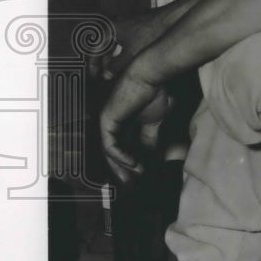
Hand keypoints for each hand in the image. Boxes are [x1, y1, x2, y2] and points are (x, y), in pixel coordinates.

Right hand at [88, 10, 165, 81]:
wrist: (170, 20)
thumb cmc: (150, 35)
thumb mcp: (130, 55)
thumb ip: (116, 66)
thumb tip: (106, 75)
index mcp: (110, 29)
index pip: (94, 47)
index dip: (93, 64)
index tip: (94, 75)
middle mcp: (116, 24)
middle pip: (103, 44)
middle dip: (102, 61)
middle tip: (101, 73)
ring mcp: (127, 24)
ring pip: (113, 42)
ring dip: (111, 57)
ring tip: (113, 70)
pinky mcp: (137, 26)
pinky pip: (123, 40)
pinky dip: (121, 51)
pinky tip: (128, 60)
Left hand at [99, 62, 172, 182]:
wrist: (151, 75)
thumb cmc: (154, 92)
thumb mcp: (154, 122)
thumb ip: (150, 139)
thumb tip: (154, 156)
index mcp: (122, 123)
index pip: (123, 149)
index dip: (131, 164)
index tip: (142, 176)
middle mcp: (111, 123)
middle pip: (113, 153)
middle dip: (122, 170)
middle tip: (132, 185)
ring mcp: (107, 121)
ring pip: (109, 152)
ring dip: (121, 167)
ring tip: (134, 177)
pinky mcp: (106, 120)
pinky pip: (110, 145)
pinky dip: (120, 157)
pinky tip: (133, 164)